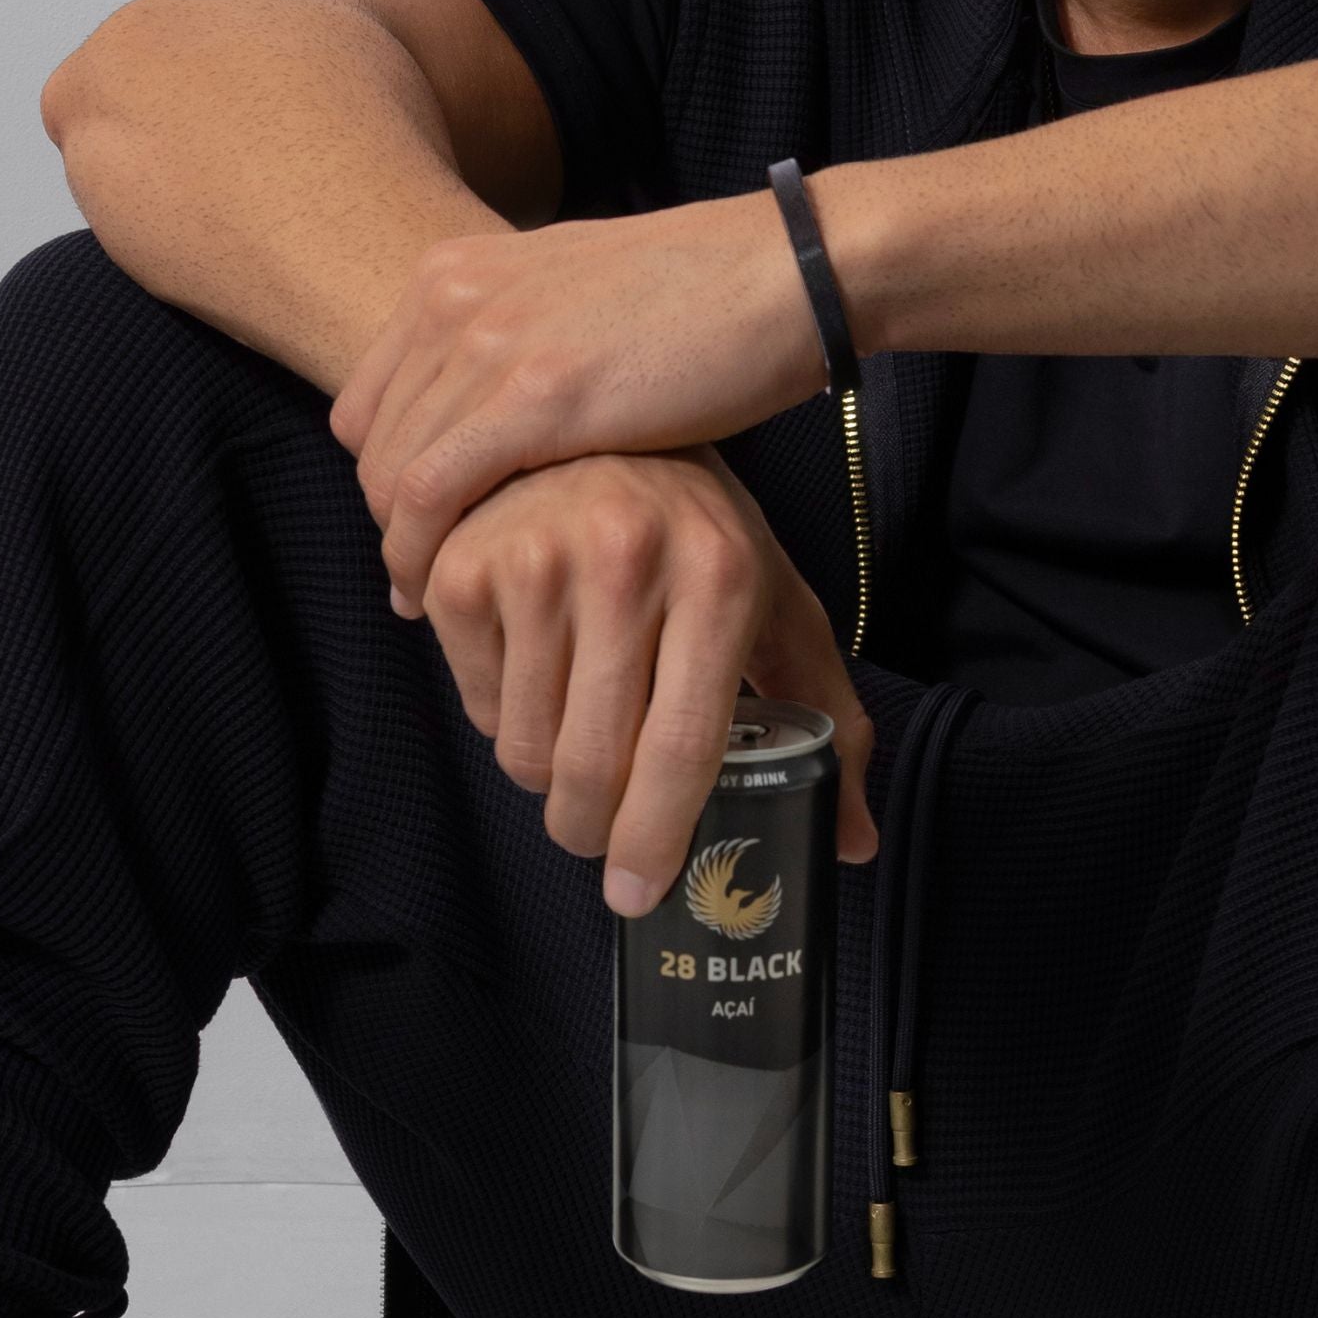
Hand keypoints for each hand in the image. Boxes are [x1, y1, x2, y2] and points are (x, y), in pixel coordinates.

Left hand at [331, 192, 832, 615]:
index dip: (386, 477)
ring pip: (390, 473)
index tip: (420, 532)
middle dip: (391, 522)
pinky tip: (438, 596)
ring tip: (433, 600)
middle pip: (372, 443)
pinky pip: (430, 492)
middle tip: (423, 581)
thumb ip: (517, 344)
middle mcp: (456, 298)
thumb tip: (493, 411)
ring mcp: (491, 341)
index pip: (369, 401)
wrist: (784, 272)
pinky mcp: (535, 395)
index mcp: (457, 271)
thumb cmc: (704, 299)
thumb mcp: (575, 301)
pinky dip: (420, 554)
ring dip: (404, 549)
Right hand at [422, 449, 877, 911]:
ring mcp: (534, 555)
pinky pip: (476, 705)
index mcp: (719, 574)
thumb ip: (825, 720)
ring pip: (524, 748)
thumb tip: (855, 842)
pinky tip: (532, 670)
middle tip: (600, 836)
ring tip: (574, 732)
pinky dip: (502, 715)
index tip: (638, 892)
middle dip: (593, 830)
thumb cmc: (697, 534)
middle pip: (594, 762)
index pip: (685, 743)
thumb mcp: (774, 607)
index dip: (657, 836)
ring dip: (546, 775)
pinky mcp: (462, 564)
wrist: (590, 425)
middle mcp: (626, 556)